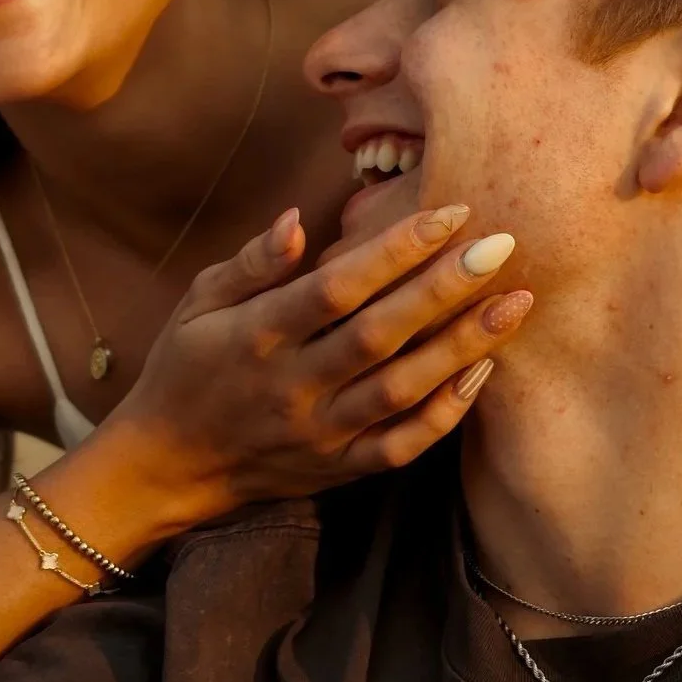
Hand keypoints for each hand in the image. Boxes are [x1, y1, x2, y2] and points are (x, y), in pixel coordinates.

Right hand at [103, 204, 531, 527]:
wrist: (165, 467)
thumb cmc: (185, 367)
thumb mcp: (200, 302)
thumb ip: (253, 263)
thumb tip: (300, 218)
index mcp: (257, 336)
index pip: (336, 287)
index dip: (395, 249)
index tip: (450, 213)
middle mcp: (292, 386)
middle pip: (380, 335)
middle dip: (446, 288)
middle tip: (504, 245)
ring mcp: (319, 433)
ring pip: (401, 391)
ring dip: (463, 346)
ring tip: (516, 303)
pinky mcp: (337, 469)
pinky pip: (400, 447)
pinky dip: (444, 414)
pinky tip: (482, 371)